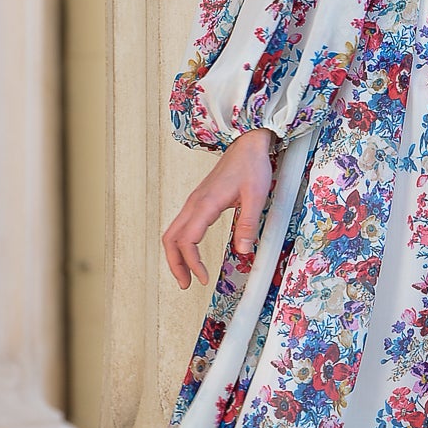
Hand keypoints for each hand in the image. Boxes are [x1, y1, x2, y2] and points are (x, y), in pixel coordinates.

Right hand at [162, 127, 276, 287]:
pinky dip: (180, 243)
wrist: (247, 143)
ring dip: (175, 255)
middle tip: (186, 284)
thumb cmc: (251, 165)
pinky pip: (181, 225)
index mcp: (206, 203)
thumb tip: (242, 250)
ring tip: (186, 275)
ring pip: (173, 232)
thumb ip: (247, 223)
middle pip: (171, 238)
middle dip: (175, 264)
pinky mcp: (198, 201)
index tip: (203, 278)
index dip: (192, 263)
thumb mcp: (256, 195)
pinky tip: (190, 253)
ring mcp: (194, 201)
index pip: (188, 240)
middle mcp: (194, 203)